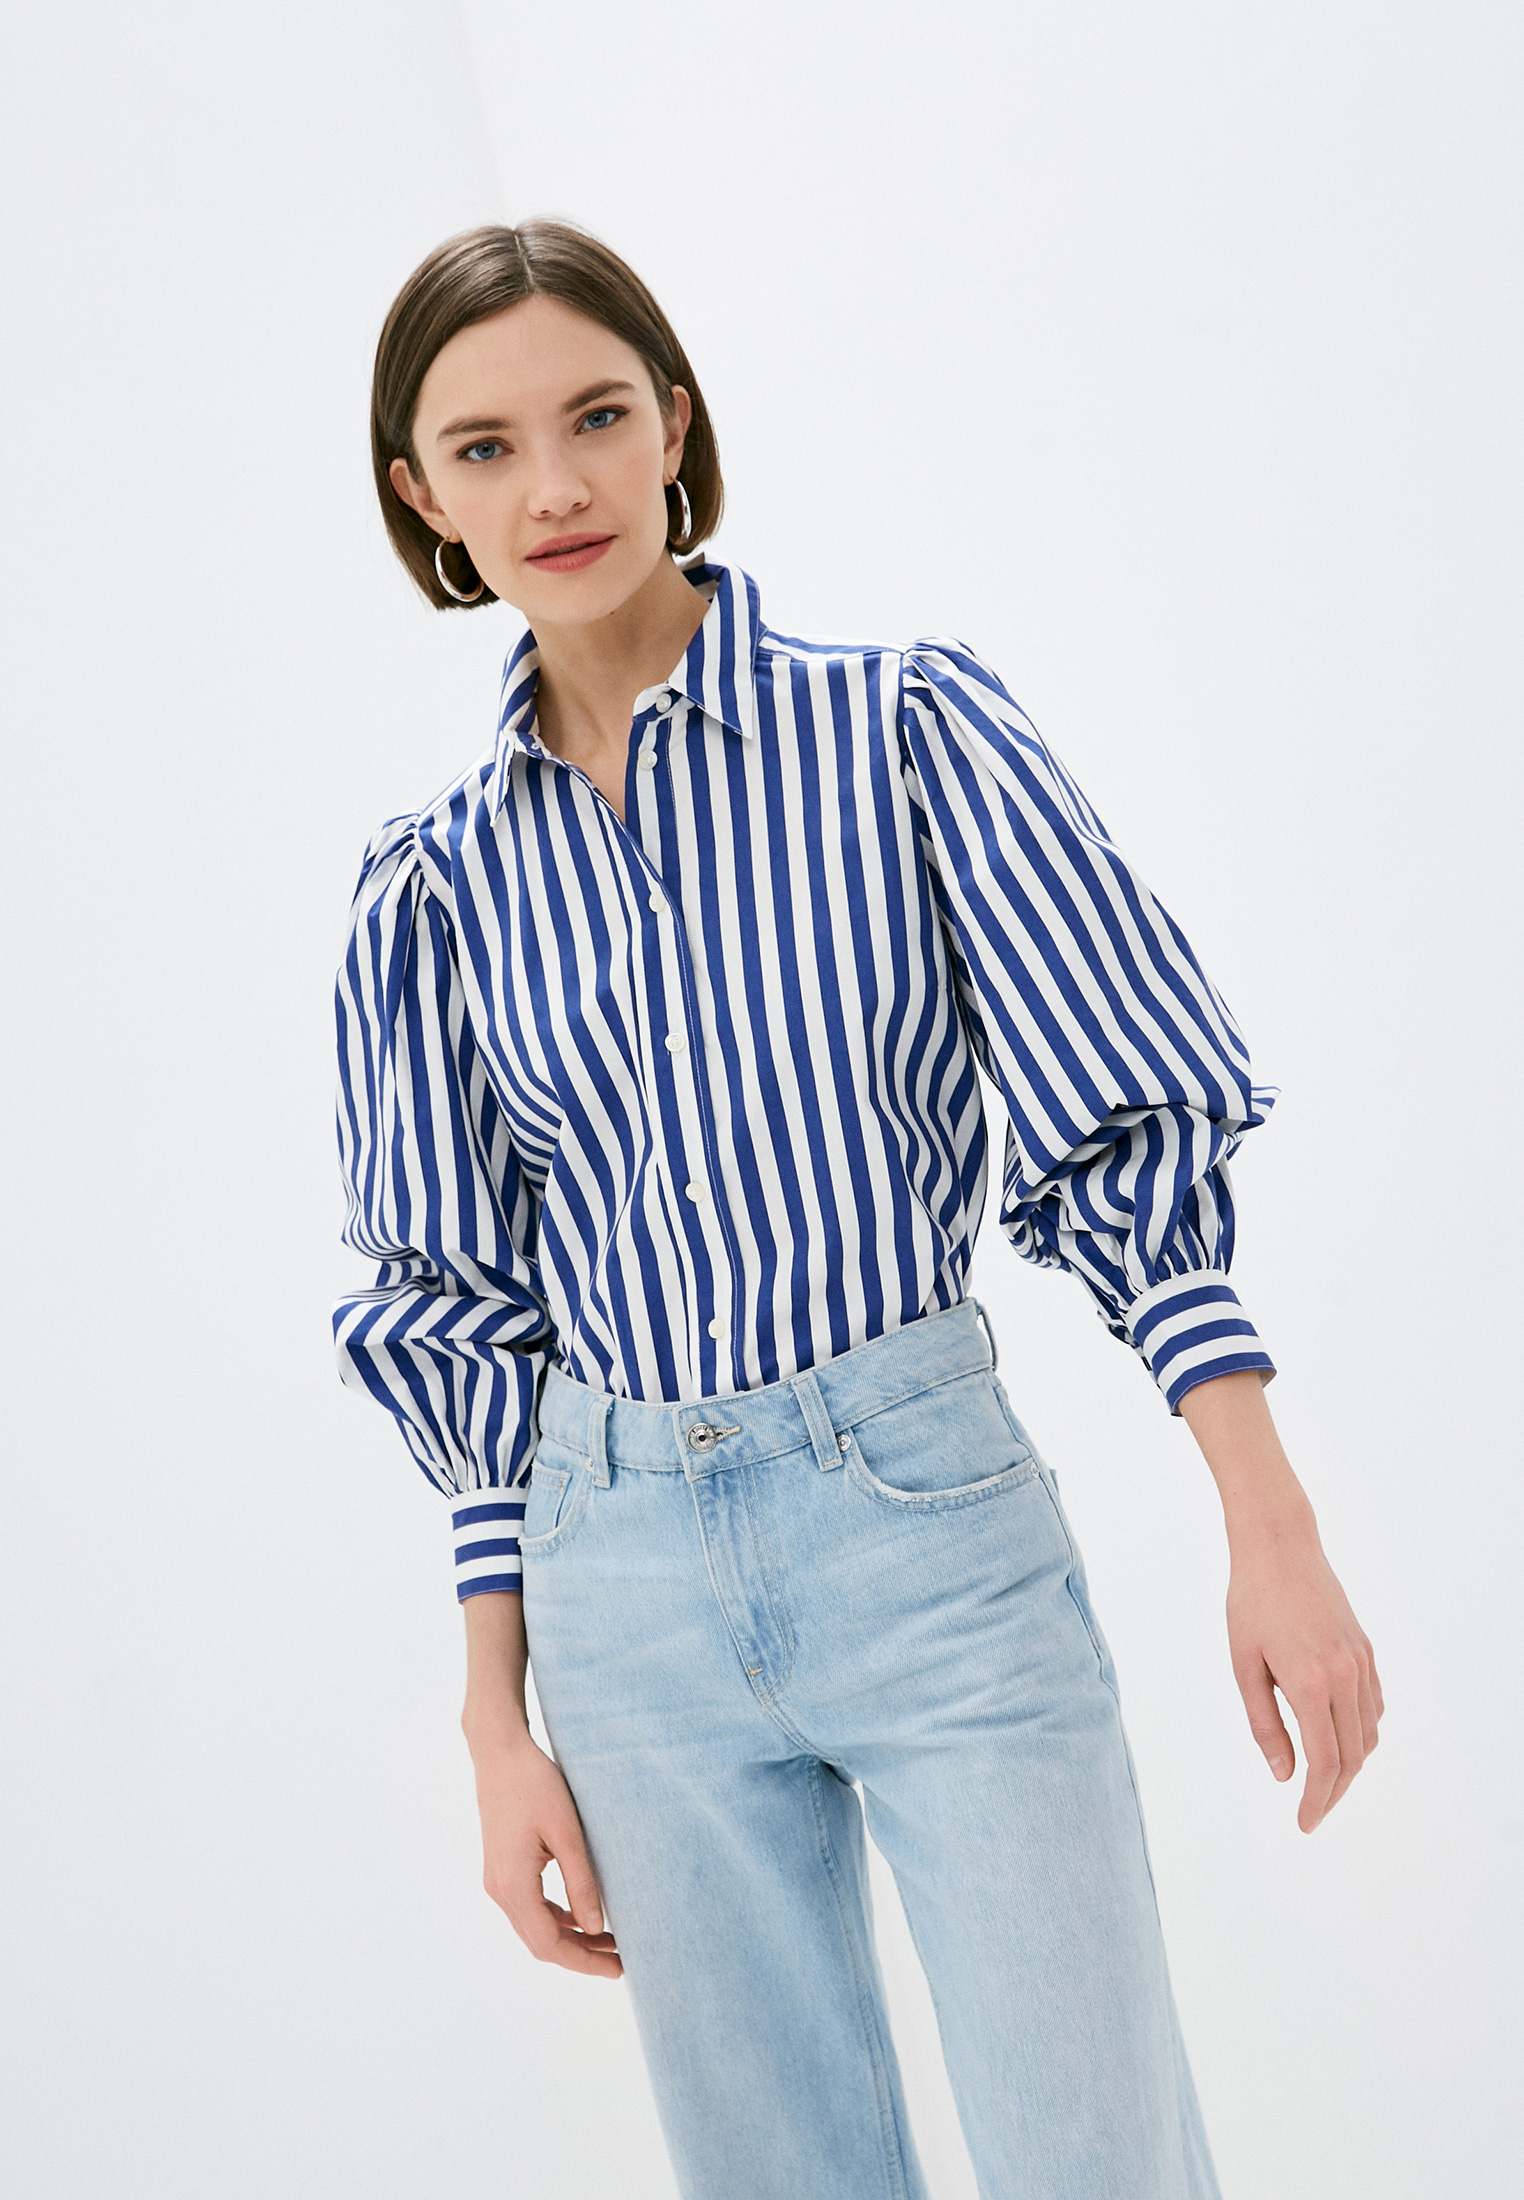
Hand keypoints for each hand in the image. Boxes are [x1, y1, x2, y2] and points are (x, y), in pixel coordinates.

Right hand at [460, 1588, 620, 1976]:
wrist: (499, 1751)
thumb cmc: (534, 1784)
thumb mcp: (566, 1831)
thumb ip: (581, 1881)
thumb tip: (596, 1927)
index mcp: (513, 1886)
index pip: (549, 1943)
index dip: (585, 1962)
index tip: (619, 1969)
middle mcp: (500, 1891)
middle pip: (541, 1942)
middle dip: (581, 1956)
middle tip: (622, 1960)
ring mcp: (498, 1880)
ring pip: (535, 1926)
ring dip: (571, 1937)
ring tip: (611, 1939)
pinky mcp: (503, 1867)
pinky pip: (530, 1907)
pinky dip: (558, 1917)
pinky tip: (585, 1914)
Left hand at [1226, 1522, 1383, 1831]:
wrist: (1280, 1547)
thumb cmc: (1251, 1603)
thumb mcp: (1244, 1666)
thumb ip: (1265, 1724)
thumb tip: (1283, 1775)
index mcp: (1311, 1683)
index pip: (1326, 1763)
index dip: (1317, 1800)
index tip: (1305, 1824)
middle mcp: (1345, 1676)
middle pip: (1353, 1756)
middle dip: (1334, 1792)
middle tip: (1311, 1812)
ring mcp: (1361, 1662)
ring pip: (1369, 1734)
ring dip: (1350, 1765)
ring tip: (1323, 1782)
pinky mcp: (1366, 1650)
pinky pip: (1374, 1706)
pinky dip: (1361, 1732)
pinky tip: (1340, 1738)